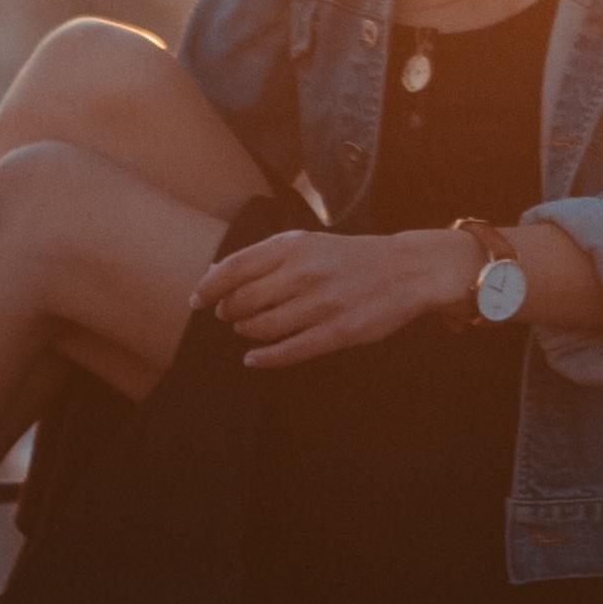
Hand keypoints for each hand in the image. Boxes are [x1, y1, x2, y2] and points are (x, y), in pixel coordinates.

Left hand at [188, 228, 480, 368]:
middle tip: (228, 317)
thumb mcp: (307, 243)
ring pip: (262, 327)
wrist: (406, 270)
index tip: (195, 300)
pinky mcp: (339, 332)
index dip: (209, 288)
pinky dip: (264, 359)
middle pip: (243, 301)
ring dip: (246, 332)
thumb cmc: (347, 257)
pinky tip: (253, 360)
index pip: (234, 268)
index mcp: (294, 245)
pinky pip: (290, 351)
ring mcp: (322, 304)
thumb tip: (213, 277)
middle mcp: (305, 272)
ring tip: (247, 330)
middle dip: (228, 312)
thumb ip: (263, 258)